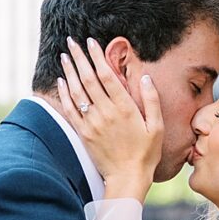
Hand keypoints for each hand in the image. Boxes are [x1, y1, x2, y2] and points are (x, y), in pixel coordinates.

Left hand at [58, 39, 163, 199]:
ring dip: (69, 71)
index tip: (91, 42)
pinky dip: (64, 93)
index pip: (106, 75)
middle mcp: (105, 112)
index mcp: (124, 108)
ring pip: (77, 91)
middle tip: (72, 41)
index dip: (97, 56)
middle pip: (88, 78)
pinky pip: (70, 109)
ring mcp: (92, 122)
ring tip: (64, 55)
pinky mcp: (83, 133)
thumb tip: (145, 76)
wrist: (127, 178)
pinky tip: (61, 81)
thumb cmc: (146, 153)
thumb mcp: (157, 126)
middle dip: (79, 57)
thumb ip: (152, 99)